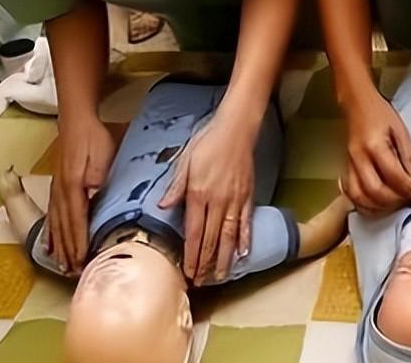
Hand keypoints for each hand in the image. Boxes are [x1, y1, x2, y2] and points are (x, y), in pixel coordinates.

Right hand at [48, 116, 114, 273]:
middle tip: (74, 273)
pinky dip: (51, 233)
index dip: (80, 242)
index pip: (77, 220)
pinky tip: (50, 245)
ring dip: (60, 246)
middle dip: (69, 251)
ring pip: (57, 224)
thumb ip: (98, 175)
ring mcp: (56, 190)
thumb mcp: (102, 154)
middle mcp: (61, 192)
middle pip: (65, 227)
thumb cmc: (93, 137)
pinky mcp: (57, 187)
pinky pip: (52, 215)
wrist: (76, 120)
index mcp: (74, 186)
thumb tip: (94, 195)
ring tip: (62, 266)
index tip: (82, 261)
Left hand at [160, 111, 257, 283]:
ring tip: (221, 276)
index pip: (194, 232)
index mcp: (198, 194)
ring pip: (230, 235)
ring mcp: (235, 199)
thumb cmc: (207, 142)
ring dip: (225, 258)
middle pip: (212, 239)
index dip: (192, 254)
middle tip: (201, 281)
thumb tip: (163, 205)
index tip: (188, 271)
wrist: (236, 129)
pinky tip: (243, 253)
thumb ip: (175, 186)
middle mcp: (217, 201)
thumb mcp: (184, 161)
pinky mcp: (248, 195)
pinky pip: (246, 221)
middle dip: (206, 262)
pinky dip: (245, 238)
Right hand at [340, 91, 410, 213]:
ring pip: (359, 197)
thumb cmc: (381, 115)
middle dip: (395, 202)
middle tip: (409, 202)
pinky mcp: (344, 168)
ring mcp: (349, 164)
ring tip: (395, 205)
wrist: (357, 104)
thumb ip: (408, 156)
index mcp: (375, 146)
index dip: (409, 190)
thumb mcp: (401, 130)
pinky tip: (377, 204)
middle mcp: (359, 158)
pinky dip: (363, 204)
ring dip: (379, 207)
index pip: (394, 176)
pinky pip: (350, 194)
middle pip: (375, 191)